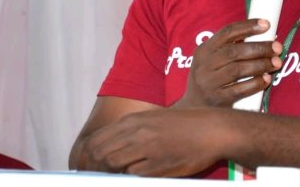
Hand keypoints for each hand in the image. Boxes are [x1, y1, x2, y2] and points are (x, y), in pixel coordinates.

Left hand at [81, 108, 230, 176]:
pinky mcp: (159, 165)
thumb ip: (131, 131)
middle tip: (94, 178)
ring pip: (113, 163)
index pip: (97, 139)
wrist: (212, 129)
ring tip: (111, 179)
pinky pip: (134, 175)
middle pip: (100, 152)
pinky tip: (133, 178)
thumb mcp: (153, 120)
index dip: (87, 156)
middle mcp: (137, 131)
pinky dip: (129, 178)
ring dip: (109, 174)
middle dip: (92, 168)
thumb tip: (109, 149)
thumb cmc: (184, 125)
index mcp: (134, 120)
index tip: (87, 167)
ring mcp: (147, 148)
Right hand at [175, 19, 281, 107]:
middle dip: (259, 48)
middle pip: (234, 51)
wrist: (194, 109)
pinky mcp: (217, 99)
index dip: (247, 26)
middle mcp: (204, 65)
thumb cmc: (209, 79)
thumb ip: (230, 48)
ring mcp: (209, 83)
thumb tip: (261, 37)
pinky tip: (267, 79)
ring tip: (276, 63)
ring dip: (260, 64)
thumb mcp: (211, 60)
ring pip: (237, 69)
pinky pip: (239, 90)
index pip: (227, 33)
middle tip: (277, 47)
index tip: (266, 24)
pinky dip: (255, 83)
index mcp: (204, 50)